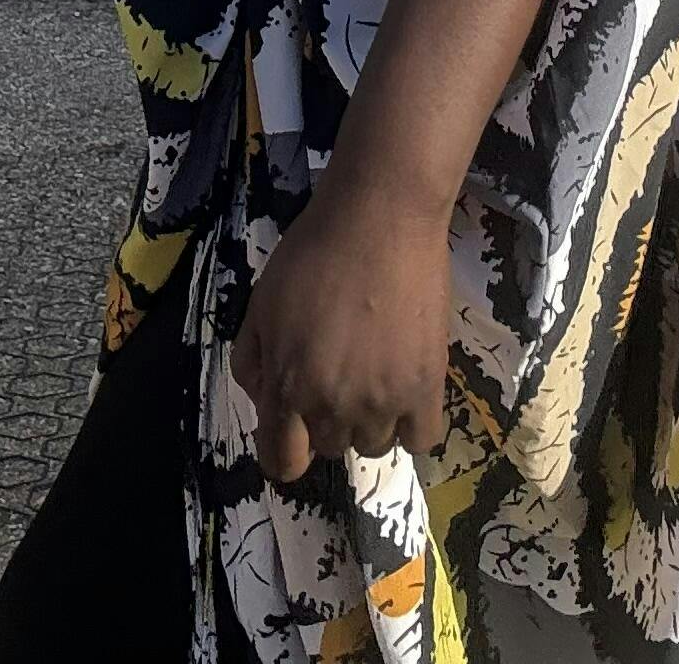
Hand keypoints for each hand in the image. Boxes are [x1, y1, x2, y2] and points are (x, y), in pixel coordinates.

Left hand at [229, 175, 451, 482]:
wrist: (381, 217)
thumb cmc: (314, 251)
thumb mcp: (262, 302)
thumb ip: (252, 360)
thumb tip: (264, 401)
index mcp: (286, 386)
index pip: (281, 462)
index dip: (285, 450)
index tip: (296, 432)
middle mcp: (331, 405)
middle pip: (329, 447)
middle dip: (327, 417)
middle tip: (339, 370)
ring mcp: (382, 401)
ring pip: (373, 445)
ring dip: (370, 419)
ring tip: (375, 370)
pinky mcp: (425, 388)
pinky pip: (420, 439)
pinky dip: (412, 423)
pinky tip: (406, 387)